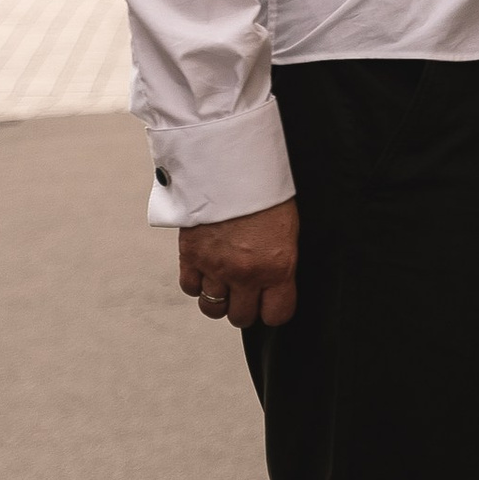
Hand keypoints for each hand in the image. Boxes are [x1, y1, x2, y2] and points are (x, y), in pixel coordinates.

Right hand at [178, 199, 298, 329]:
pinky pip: (190, 287)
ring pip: (213, 308)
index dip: (274, 310)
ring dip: (220, 298)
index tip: (271, 302)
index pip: (277, 315)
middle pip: (241, 317)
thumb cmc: (266, 190)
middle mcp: (245, 273)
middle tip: (247, 290)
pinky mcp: (191, 255)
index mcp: (277, 267)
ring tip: (225, 281)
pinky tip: (206, 270)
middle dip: (245, 306)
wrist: (234, 162)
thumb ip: (280, 262)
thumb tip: (274, 283)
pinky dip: (197, 283)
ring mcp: (215, 266)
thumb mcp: (288, 228)